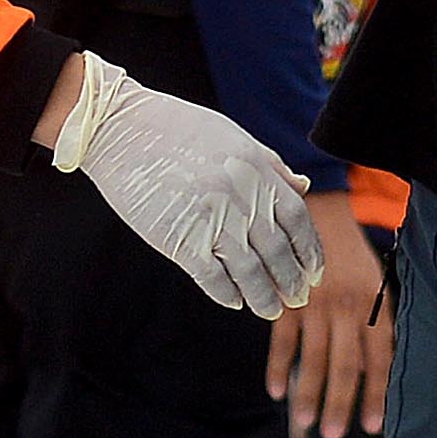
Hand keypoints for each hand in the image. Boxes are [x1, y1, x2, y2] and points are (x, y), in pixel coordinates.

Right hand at [46, 56, 327, 315]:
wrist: (121, 127)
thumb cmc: (179, 129)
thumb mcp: (237, 138)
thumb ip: (272, 166)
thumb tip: (303, 187)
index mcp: (258, 173)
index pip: (298, 221)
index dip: (309, 251)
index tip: (314, 271)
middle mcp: (240, 199)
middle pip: (278, 251)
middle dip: (292, 280)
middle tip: (298, 298)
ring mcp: (210, 220)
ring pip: (249, 271)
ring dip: (264, 296)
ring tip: (272, 310)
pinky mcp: (177, 238)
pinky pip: (210, 275)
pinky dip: (225, 292)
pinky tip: (235, 302)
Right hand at [269, 204, 393, 437]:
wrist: (319, 214)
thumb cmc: (352, 257)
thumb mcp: (374, 286)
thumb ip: (374, 325)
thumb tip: (376, 368)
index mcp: (374, 307)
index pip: (379, 359)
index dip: (376, 393)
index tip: (371, 425)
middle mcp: (346, 309)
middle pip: (345, 365)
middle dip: (340, 403)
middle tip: (336, 436)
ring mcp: (314, 305)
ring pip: (313, 358)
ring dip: (308, 393)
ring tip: (307, 423)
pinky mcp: (286, 300)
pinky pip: (282, 341)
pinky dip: (279, 367)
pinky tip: (277, 391)